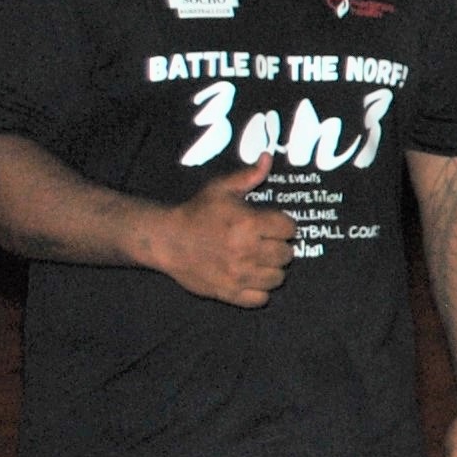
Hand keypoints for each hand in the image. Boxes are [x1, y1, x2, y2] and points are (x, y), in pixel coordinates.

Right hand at [145, 154, 297, 305]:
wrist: (166, 240)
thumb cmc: (196, 212)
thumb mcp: (220, 189)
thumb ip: (248, 176)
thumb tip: (267, 157)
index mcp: (249, 224)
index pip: (290, 228)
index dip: (283, 225)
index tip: (272, 225)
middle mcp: (248, 251)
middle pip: (287, 254)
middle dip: (279, 246)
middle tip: (265, 242)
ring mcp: (239, 275)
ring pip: (278, 278)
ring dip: (271, 269)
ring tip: (258, 260)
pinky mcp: (230, 293)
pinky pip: (261, 298)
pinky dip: (259, 290)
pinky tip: (250, 277)